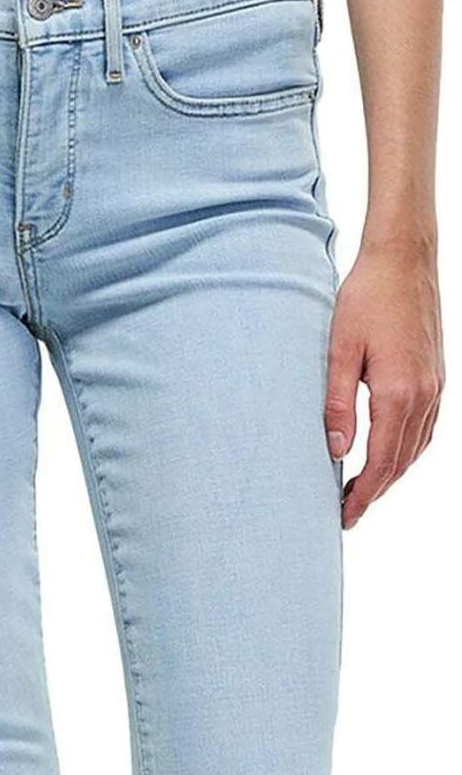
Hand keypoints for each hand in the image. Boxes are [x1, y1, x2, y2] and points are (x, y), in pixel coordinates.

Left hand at [325, 240, 443, 529]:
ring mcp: (435, 387)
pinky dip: (407, 451)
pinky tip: (390, 455)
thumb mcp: (339, 350)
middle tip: (347, 512)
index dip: (362, 495)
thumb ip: (337, 404)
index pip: (380, 463)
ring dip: (391, 474)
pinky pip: (425, 429)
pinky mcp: (437, 377)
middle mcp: (422, 396)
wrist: (404, 259)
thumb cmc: (367, 297)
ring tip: (364, 490)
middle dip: (374, 492)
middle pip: (400, 463)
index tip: (343, 515)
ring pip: (415, 449)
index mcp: (397, 393)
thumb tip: (336, 452)